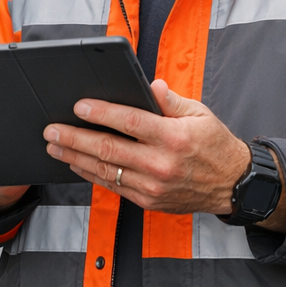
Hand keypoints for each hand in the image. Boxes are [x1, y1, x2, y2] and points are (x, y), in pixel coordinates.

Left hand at [43, 80, 285, 229]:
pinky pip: (113, 186)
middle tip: (52, 130)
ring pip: (105, 170)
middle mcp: (161, 164)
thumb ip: (170, 100)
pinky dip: (90, 174)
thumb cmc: (214, 144)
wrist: (233, 186)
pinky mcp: (148, 200)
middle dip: (75, 138)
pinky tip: (75, 163)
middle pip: (108, 149)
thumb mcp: (200, 113)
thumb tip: (150, 86)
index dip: (101, 113)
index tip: (78, 106)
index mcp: (174, 138)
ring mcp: (153, 186)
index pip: (130, 122)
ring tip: (54, 146)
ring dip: (75, 157)